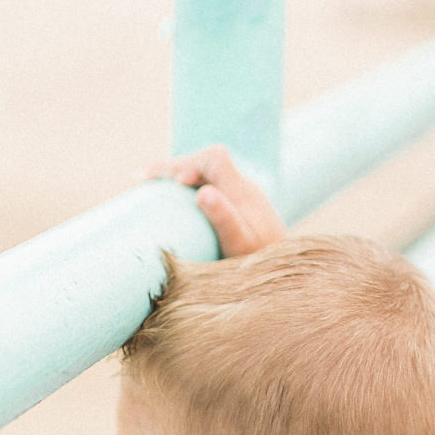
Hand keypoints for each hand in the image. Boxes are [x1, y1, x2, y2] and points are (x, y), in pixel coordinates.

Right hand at [153, 146, 286, 257]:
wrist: (293, 276)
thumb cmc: (263, 264)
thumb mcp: (242, 246)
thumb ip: (225, 219)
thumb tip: (204, 192)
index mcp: (242, 192)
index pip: (215, 158)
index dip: (190, 163)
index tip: (175, 184)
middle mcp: (243, 189)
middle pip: (206, 162)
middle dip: (173, 166)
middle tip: (142, 177)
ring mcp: (242, 198)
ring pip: (206, 173)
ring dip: (178, 174)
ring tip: (147, 181)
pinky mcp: (240, 209)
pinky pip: (210, 186)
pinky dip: (187, 186)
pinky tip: (171, 196)